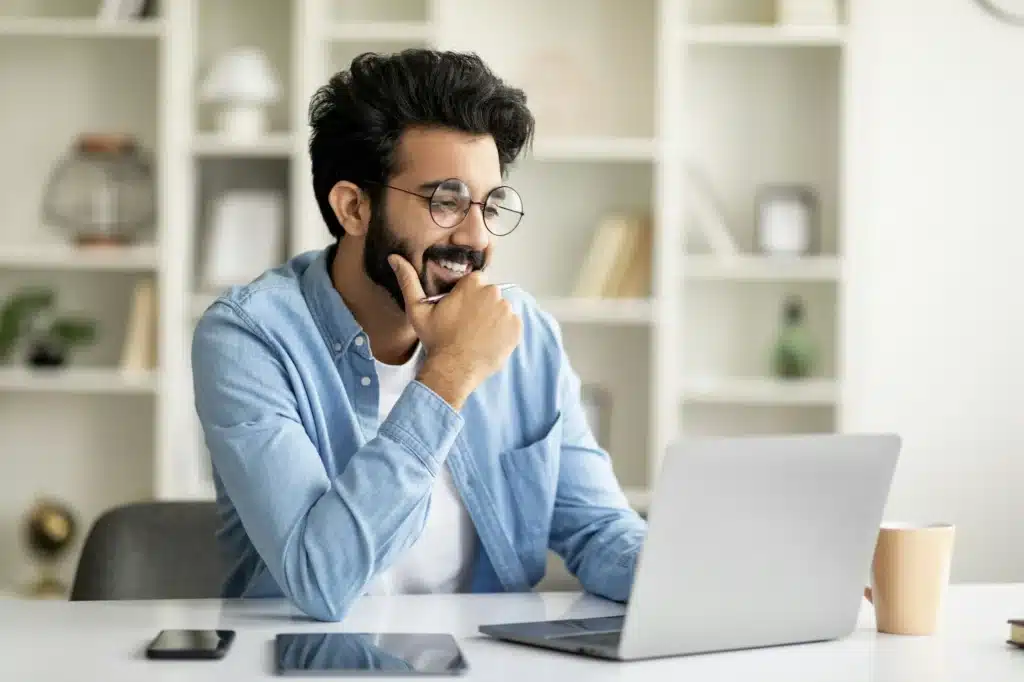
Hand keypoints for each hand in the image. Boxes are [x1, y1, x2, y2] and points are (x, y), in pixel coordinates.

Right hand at [389, 255, 521, 408]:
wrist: (453, 369)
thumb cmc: (436, 339)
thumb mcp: (417, 309)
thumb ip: (408, 280)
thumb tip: (394, 257)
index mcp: (473, 283)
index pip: (475, 282)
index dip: (467, 296)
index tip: (459, 311)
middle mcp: (494, 292)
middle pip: (489, 294)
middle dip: (480, 306)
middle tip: (466, 325)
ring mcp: (507, 311)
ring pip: (501, 310)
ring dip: (492, 319)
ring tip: (477, 335)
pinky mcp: (516, 328)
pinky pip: (511, 325)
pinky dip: (503, 332)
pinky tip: (488, 341)